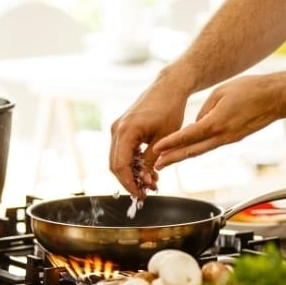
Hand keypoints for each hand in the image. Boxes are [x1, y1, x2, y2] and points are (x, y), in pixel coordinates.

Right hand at [109, 81, 186, 197]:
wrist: (169, 88)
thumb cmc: (170, 109)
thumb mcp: (164, 140)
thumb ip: (152, 161)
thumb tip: (146, 181)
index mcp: (126, 131)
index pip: (120, 166)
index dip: (129, 184)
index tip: (141, 196)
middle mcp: (117, 130)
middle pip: (115, 165)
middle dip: (130, 182)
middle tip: (146, 193)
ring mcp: (118, 129)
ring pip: (119, 160)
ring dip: (133, 174)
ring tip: (152, 184)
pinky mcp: (123, 129)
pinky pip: (124, 152)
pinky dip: (134, 164)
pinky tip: (149, 172)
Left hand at [151, 74, 283, 168]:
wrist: (276, 98)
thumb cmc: (251, 90)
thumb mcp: (221, 93)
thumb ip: (205, 110)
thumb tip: (196, 124)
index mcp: (216, 123)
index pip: (188, 136)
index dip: (171, 144)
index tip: (157, 150)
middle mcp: (222, 136)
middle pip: (192, 151)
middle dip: (173, 159)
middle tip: (157, 165)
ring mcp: (229, 140)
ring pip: (201, 151)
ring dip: (184, 156)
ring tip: (168, 161)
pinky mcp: (234, 139)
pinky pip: (212, 146)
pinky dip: (198, 149)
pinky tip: (189, 150)